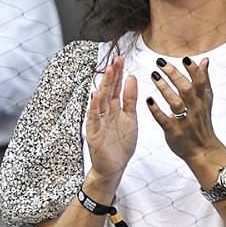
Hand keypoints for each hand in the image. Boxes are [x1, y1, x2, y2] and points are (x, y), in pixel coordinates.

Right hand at [84, 55, 137, 190]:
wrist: (113, 167)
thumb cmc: (121, 144)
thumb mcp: (131, 118)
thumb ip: (130, 99)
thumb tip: (132, 77)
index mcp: (115, 108)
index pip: (117, 87)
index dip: (119, 74)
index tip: (122, 59)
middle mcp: (105, 112)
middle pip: (109, 90)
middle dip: (112, 75)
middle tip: (116, 59)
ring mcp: (98, 121)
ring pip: (101, 100)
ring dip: (104, 86)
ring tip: (108, 72)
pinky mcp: (93, 132)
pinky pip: (94, 117)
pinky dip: (94, 106)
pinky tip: (96, 95)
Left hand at [146, 56, 220, 161]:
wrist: (203, 150)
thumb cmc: (202, 121)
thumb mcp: (206, 101)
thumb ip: (204, 80)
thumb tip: (205, 60)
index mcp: (203, 100)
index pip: (200, 82)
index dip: (194, 70)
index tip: (185, 58)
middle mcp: (195, 109)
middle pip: (186, 90)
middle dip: (174, 75)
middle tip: (160, 63)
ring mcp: (185, 121)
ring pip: (175, 103)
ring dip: (164, 88)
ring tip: (153, 75)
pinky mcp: (174, 131)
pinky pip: (164, 120)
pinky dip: (156, 110)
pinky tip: (148, 100)